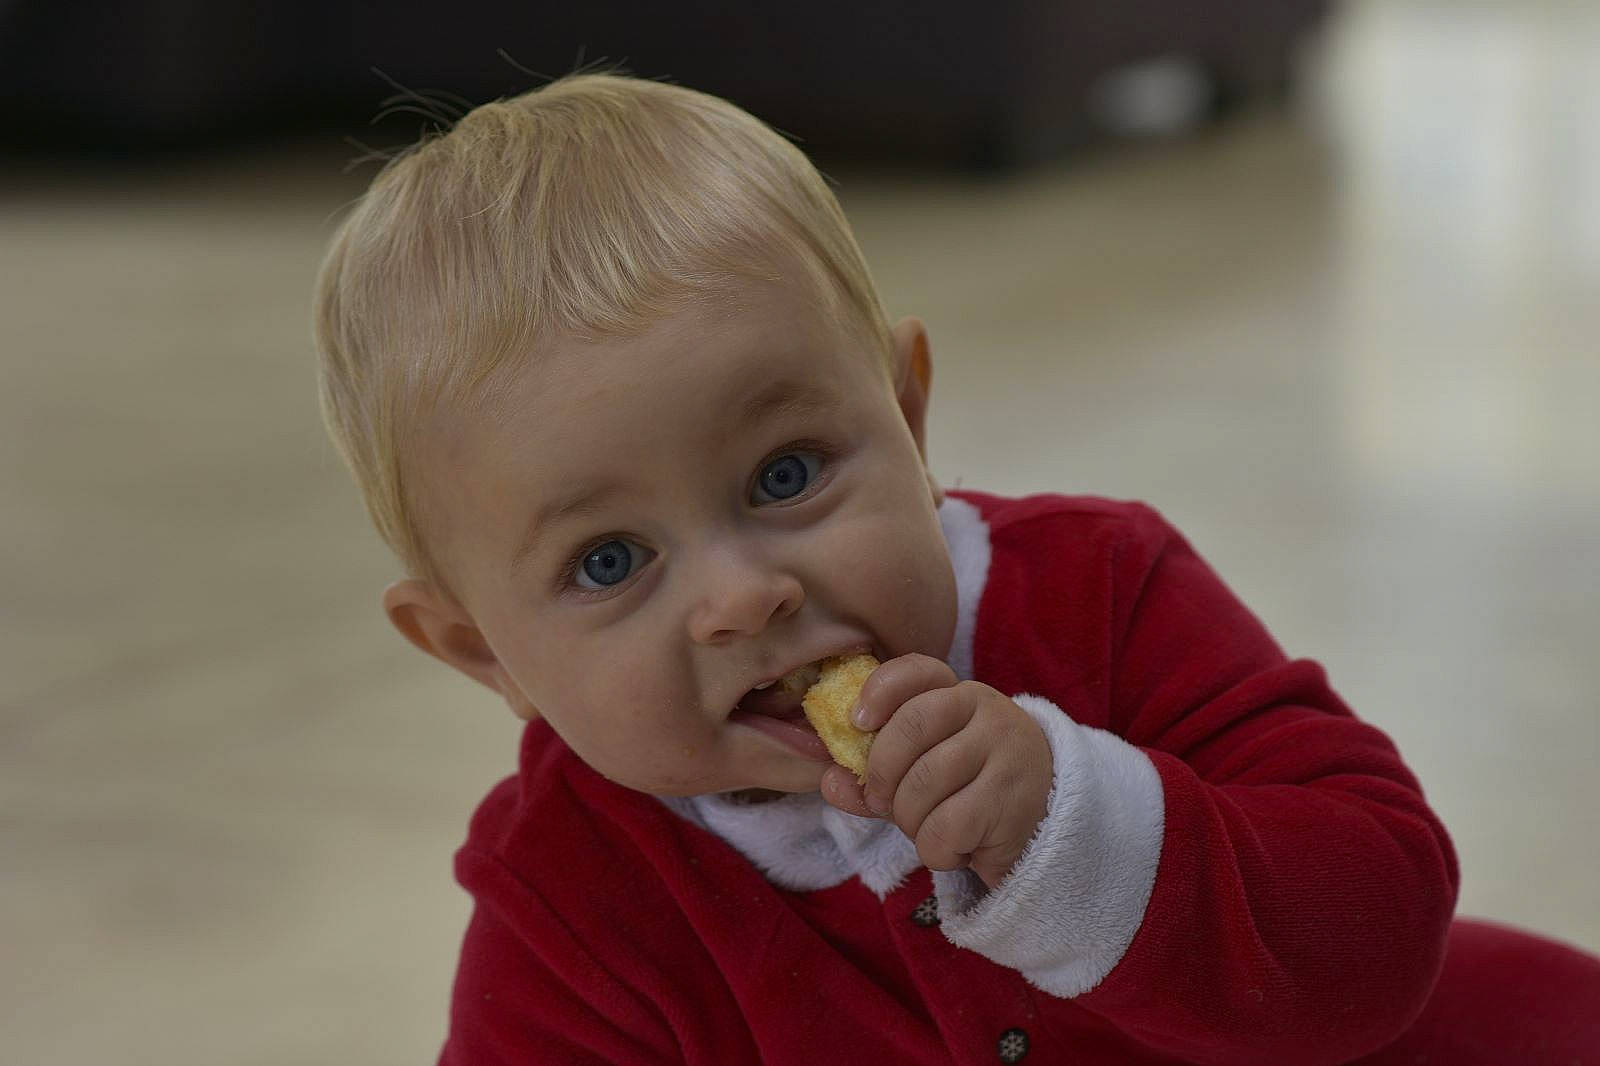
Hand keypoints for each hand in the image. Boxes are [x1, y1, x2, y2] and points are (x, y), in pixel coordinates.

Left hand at [820, 654, 1051, 888]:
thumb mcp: (919, 775)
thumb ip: (873, 775)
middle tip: (884, 802)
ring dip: (910, 822)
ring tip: (931, 828)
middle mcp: (988, 712)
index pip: (918, 671)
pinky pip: (945, 829)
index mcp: (961, 695)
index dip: (879, 690)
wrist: (1044, 830)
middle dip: (882, 776)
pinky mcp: (1013, 800)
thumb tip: (829, 781)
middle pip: (909, 728)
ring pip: (922, 785)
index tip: (858, 722)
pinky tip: (959, 848)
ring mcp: (1005, 752)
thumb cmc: (969, 795)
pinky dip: (937, 851)